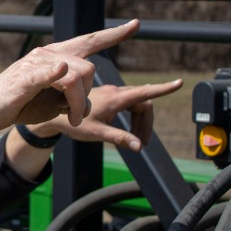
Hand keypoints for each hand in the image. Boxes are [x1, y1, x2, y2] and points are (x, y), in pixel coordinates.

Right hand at [0, 19, 140, 130]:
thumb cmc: (18, 104)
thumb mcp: (52, 102)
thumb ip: (71, 96)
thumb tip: (86, 102)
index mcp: (56, 58)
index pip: (89, 41)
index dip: (113, 34)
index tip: (136, 25)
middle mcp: (48, 55)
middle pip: (89, 67)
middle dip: (90, 95)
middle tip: (76, 116)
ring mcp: (36, 65)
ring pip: (77, 77)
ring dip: (79, 104)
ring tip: (71, 118)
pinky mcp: (25, 78)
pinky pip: (50, 72)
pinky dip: (59, 73)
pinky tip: (60, 73)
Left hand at [31, 79, 183, 151]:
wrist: (51, 114)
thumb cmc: (71, 122)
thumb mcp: (97, 133)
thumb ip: (119, 138)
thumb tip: (139, 147)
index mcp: (115, 98)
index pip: (145, 93)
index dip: (162, 89)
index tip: (178, 83)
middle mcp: (114, 93)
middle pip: (143, 102)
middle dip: (147, 122)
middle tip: (143, 141)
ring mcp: (110, 94)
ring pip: (135, 103)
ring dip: (139, 121)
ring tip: (135, 139)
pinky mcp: (106, 97)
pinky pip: (126, 104)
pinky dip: (131, 116)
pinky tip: (123, 128)